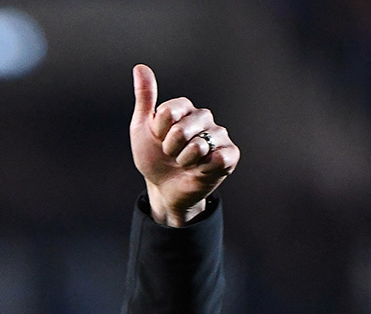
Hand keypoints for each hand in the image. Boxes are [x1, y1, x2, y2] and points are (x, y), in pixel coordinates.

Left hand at [130, 64, 239, 226]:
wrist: (163, 188)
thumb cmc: (154, 157)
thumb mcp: (142, 128)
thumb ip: (145, 98)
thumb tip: (140, 67)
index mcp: (185, 108)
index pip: (168, 112)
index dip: (158, 131)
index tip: (158, 138)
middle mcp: (204, 118)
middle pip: (181, 130)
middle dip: (170, 149)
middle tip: (172, 154)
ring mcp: (219, 136)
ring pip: (198, 146)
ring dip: (184, 161)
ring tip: (185, 163)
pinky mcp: (229, 155)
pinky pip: (218, 158)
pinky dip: (203, 168)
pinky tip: (200, 170)